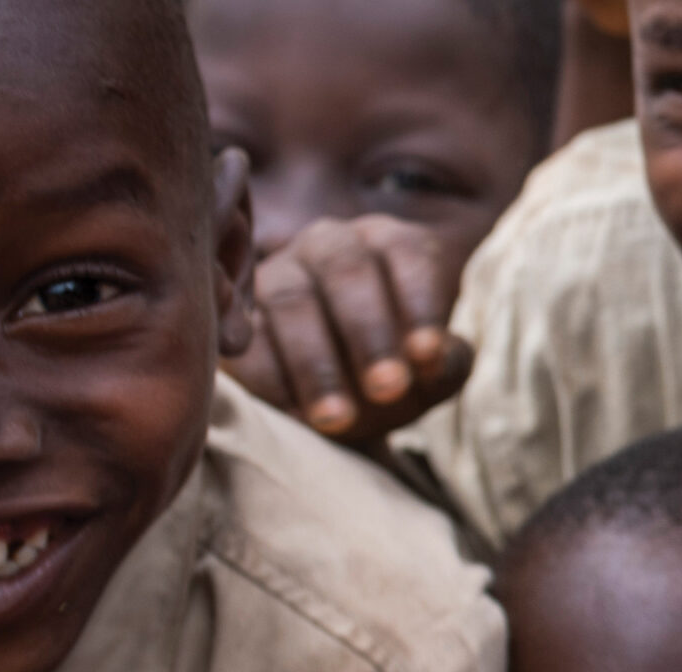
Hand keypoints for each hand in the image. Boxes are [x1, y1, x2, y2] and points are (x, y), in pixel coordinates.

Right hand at [224, 215, 473, 447]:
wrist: (343, 402)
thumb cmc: (399, 371)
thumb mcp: (433, 369)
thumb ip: (446, 362)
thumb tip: (434, 360)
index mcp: (390, 243)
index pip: (407, 254)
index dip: (420, 303)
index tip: (428, 355)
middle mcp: (330, 245)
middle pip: (346, 271)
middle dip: (369, 333)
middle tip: (388, 389)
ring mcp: (276, 274)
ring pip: (291, 302)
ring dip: (317, 364)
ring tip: (339, 419)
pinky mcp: (235, 317)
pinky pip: (248, 340)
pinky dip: (271, 379)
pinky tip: (295, 416)